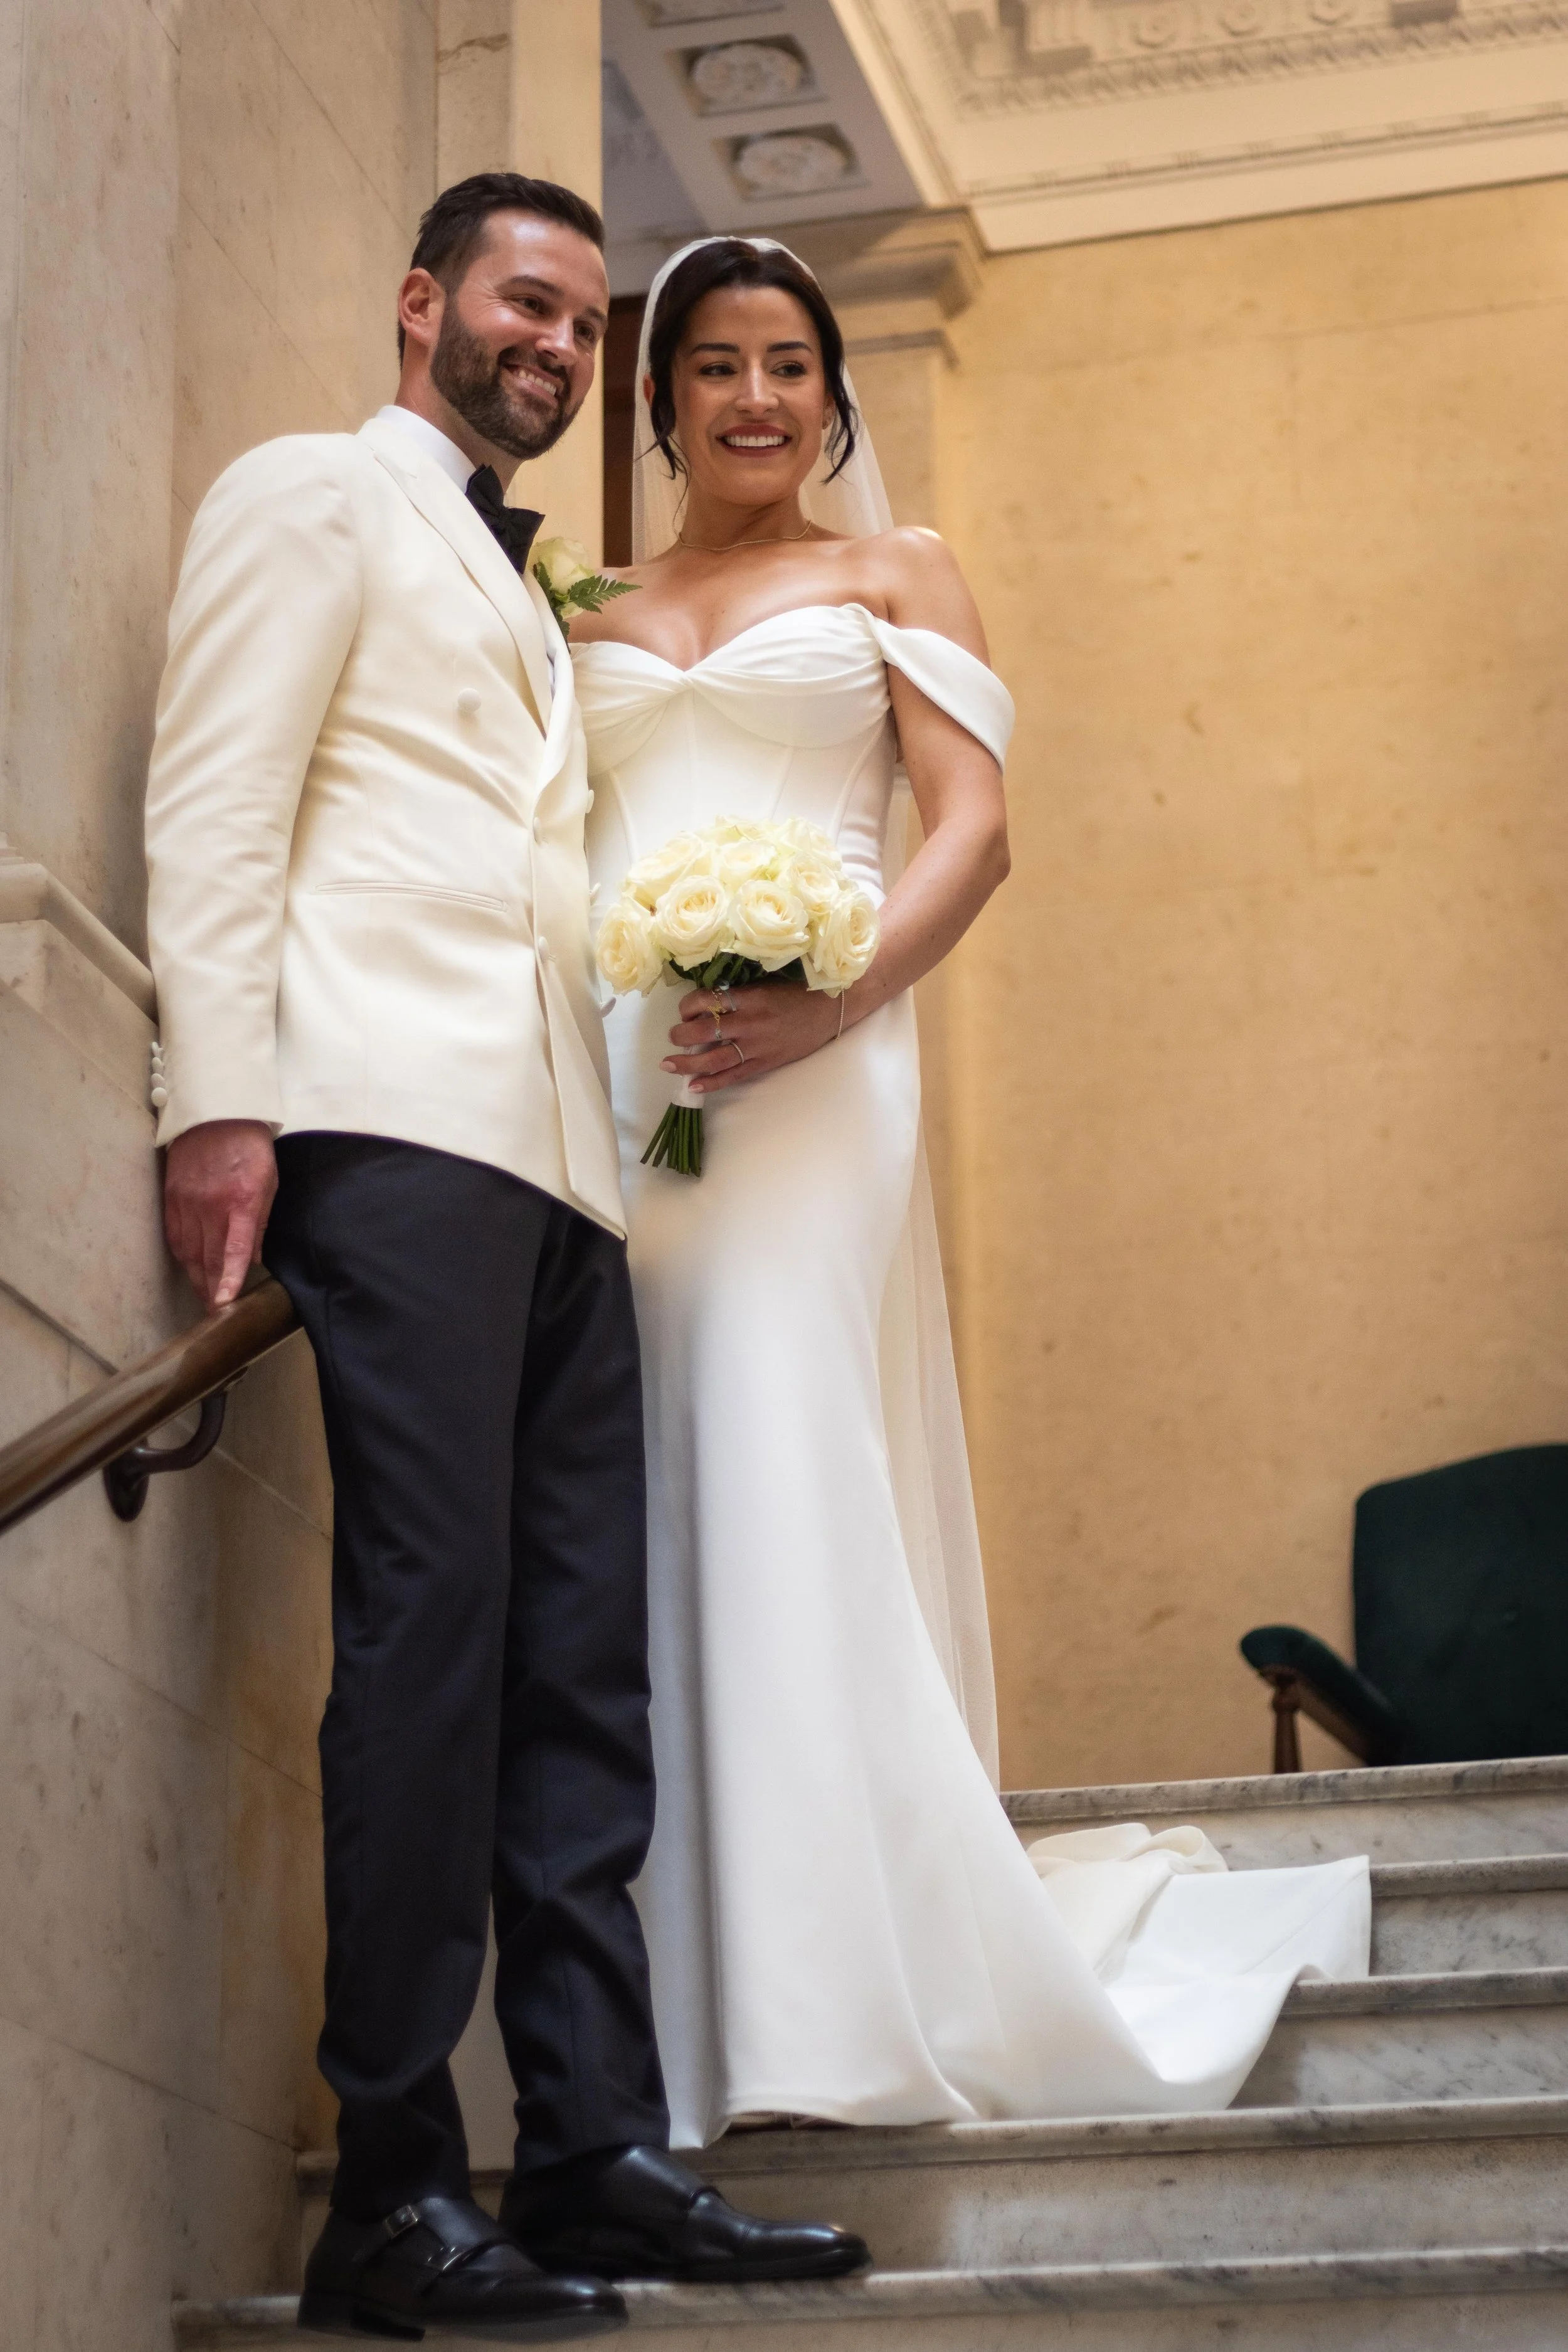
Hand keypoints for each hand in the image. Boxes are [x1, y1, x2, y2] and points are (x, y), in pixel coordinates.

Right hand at [163, 1120, 277, 1309]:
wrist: (217, 1114)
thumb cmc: (250, 1149)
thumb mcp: (269, 1183)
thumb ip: (260, 1221)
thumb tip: (252, 1257)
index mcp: (240, 1202)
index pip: (233, 1250)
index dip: (227, 1279)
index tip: (223, 1303)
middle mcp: (210, 1205)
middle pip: (208, 1258)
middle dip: (211, 1289)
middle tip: (215, 1311)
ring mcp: (187, 1201)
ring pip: (188, 1251)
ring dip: (196, 1276)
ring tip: (204, 1295)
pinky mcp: (171, 1196)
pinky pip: (174, 1235)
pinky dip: (182, 1255)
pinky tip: (189, 1266)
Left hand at [663, 983, 845, 1095]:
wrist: (831, 1009)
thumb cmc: (797, 992)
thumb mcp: (764, 983)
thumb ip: (737, 993)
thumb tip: (706, 1001)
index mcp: (749, 997)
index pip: (706, 1001)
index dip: (687, 1006)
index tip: (684, 1009)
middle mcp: (750, 1023)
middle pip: (703, 1031)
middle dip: (680, 1035)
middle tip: (673, 1035)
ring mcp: (757, 1046)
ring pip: (714, 1058)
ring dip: (687, 1063)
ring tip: (668, 1064)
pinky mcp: (765, 1063)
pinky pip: (734, 1076)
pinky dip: (712, 1083)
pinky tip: (693, 1086)